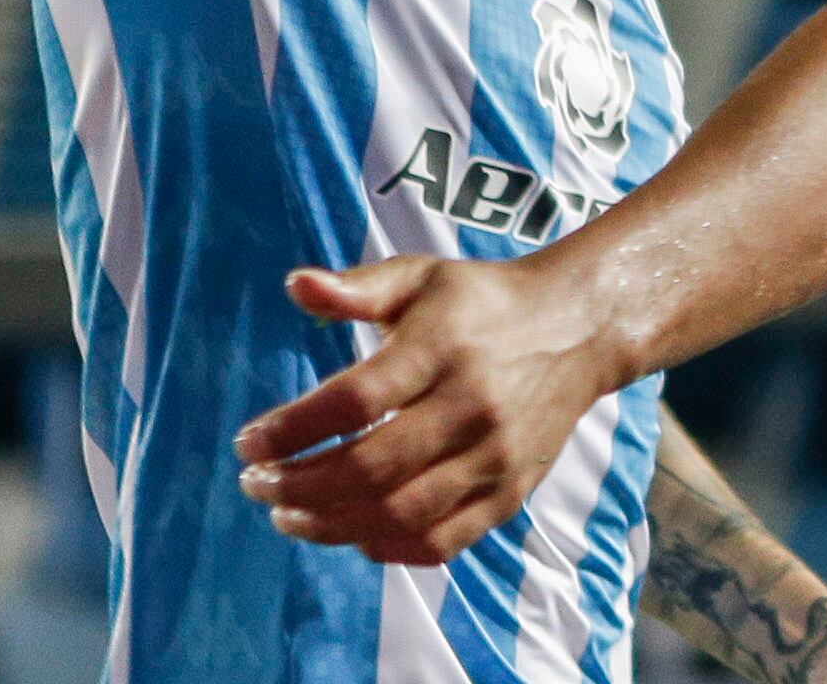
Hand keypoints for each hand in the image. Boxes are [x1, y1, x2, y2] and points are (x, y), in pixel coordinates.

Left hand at [234, 254, 607, 565]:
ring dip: (329, 525)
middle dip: (298, 486)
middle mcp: (471, 405)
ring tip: (288, 515)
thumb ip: (357, 287)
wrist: (578, 329)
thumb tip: (295, 286)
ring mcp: (494, 456)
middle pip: (370, 468)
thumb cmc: (482, 302)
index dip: (292, 430)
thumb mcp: (422, 277)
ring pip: (400, 514)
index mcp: (443, 347)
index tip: (248, 442)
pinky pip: (442, 542)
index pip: (354, 401)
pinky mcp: (510, 491)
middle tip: (257, 485)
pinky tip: (349, 533)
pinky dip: (388, 549)